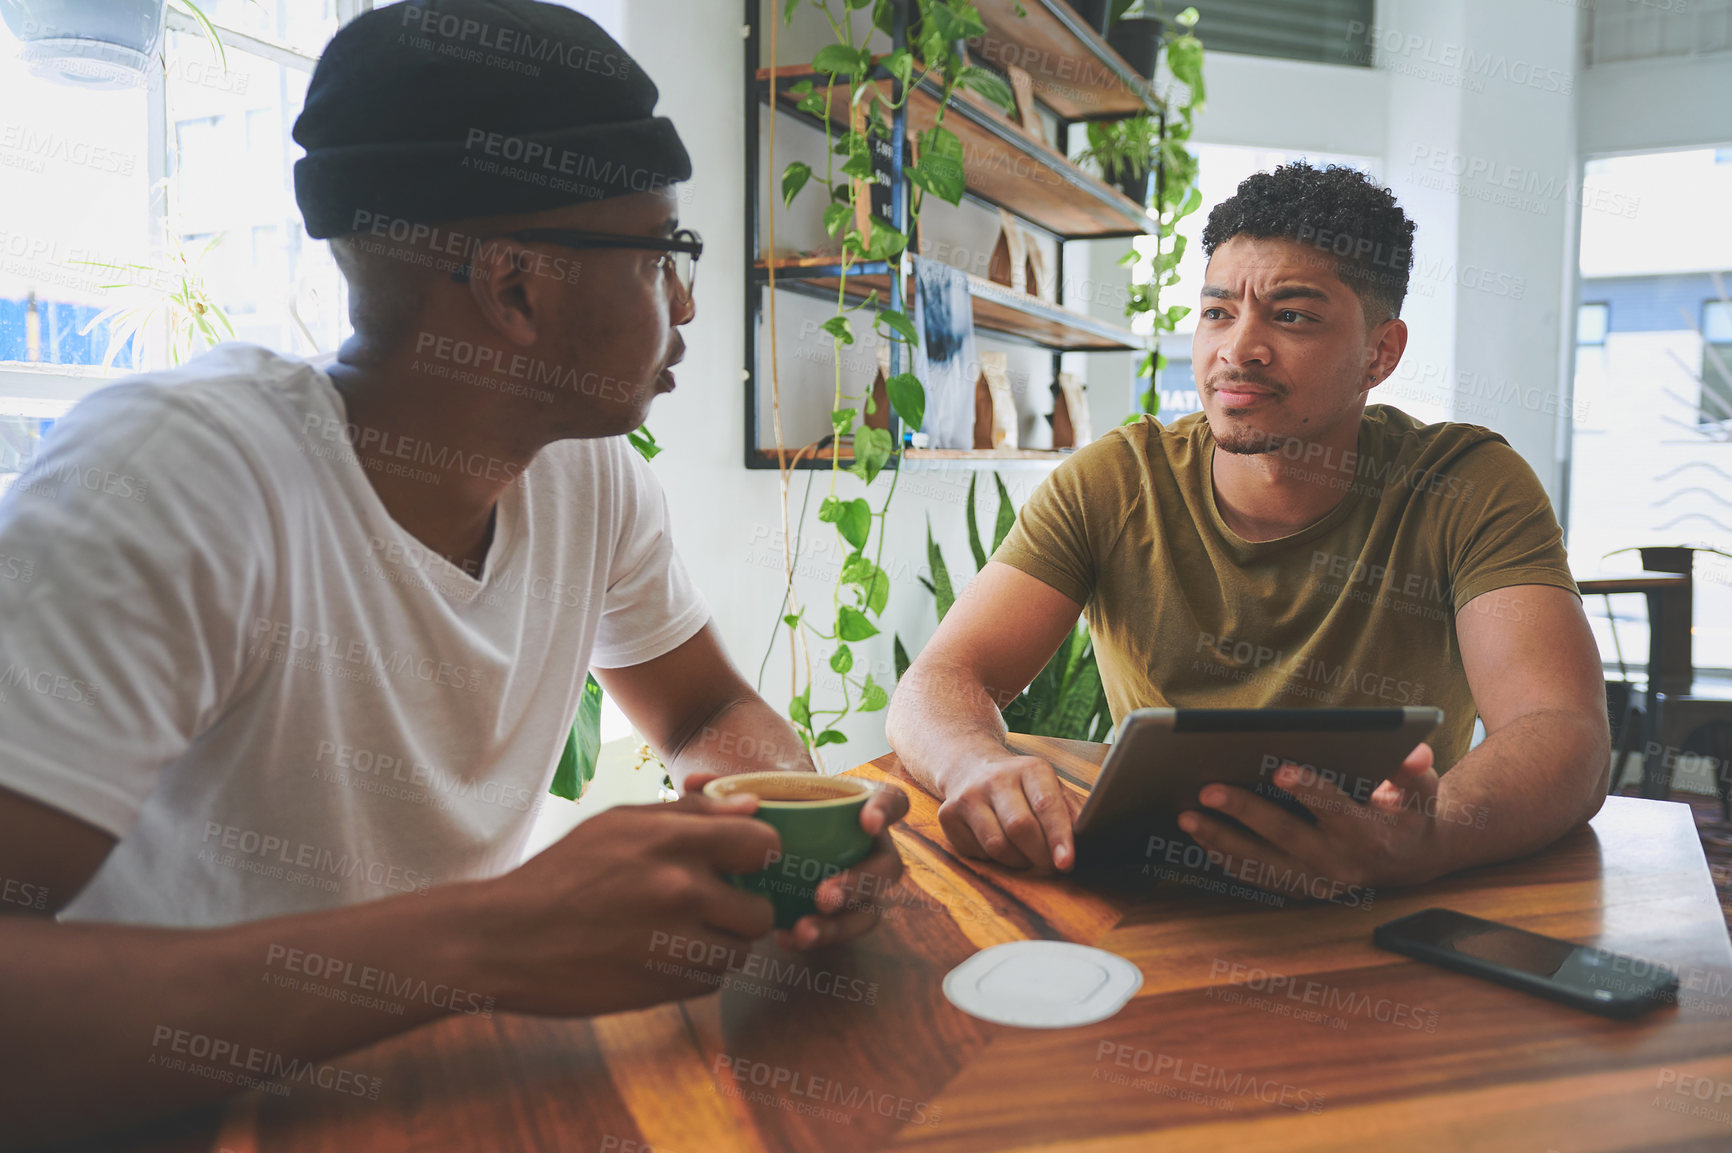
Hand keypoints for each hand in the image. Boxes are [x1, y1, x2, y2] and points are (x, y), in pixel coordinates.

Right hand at [466, 790, 780, 1016]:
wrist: (506, 939)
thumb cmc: (563, 874)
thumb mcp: (619, 823)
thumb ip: (690, 813)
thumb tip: (751, 804)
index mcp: (672, 841)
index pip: (764, 844)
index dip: (758, 855)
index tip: (741, 863)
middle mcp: (682, 891)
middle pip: (761, 910)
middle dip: (742, 910)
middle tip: (713, 906)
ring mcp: (675, 944)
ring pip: (740, 951)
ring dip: (722, 945)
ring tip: (681, 932)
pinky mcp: (664, 988)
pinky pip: (712, 981)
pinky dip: (697, 971)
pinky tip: (661, 955)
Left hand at [683, 772, 910, 950]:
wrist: (768, 840)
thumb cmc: (771, 807)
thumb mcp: (754, 794)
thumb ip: (726, 787)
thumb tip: (695, 783)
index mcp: (859, 806)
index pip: (891, 801)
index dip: (886, 811)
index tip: (866, 823)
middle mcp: (870, 847)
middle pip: (887, 866)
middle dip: (860, 884)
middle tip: (823, 896)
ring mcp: (862, 883)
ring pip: (870, 909)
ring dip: (842, 924)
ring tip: (803, 931)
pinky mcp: (845, 913)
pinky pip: (844, 930)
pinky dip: (819, 937)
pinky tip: (786, 938)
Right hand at [935, 752, 1083, 872]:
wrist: (969, 765)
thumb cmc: (1021, 784)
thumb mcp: (1051, 787)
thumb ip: (1072, 811)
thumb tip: (1089, 839)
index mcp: (1030, 768)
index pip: (1047, 805)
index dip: (1058, 837)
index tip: (1066, 863)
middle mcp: (996, 778)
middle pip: (1020, 828)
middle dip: (1039, 856)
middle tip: (1050, 866)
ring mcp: (968, 795)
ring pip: (997, 845)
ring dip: (1018, 861)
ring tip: (1026, 856)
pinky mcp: (948, 814)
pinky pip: (976, 852)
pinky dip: (993, 859)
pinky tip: (999, 845)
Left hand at [1176, 742, 1445, 900]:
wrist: (1410, 857)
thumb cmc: (1410, 809)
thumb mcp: (1420, 787)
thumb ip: (1412, 769)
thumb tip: (1415, 751)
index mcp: (1370, 835)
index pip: (1336, 809)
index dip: (1310, 791)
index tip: (1280, 770)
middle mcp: (1341, 864)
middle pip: (1286, 836)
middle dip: (1245, 812)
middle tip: (1208, 790)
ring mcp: (1316, 883)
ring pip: (1262, 863)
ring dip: (1222, 840)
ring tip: (1186, 816)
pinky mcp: (1298, 891)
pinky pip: (1256, 877)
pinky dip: (1224, 858)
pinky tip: (1198, 835)